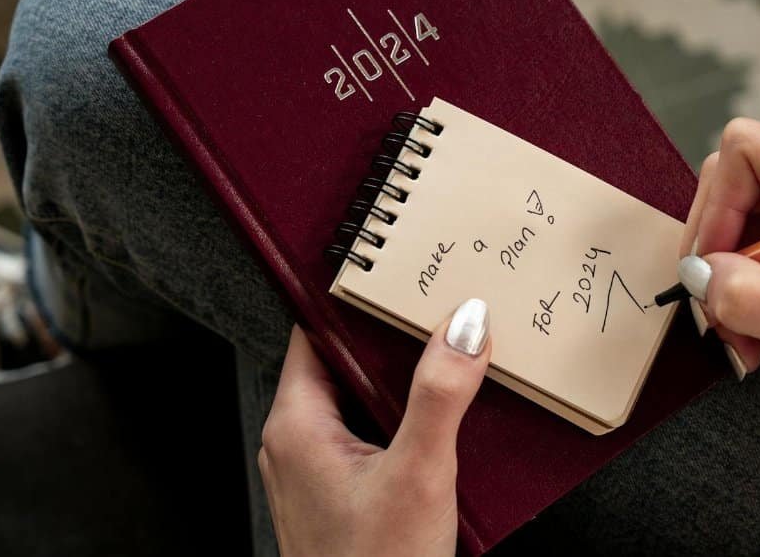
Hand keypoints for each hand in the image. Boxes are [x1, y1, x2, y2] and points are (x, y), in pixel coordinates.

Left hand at [259, 299, 490, 556]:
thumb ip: (441, 395)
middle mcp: (298, 441)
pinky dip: (405, 416)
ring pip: (360, 398)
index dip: (354, 296)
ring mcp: (318, 468)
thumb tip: (462, 324)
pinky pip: (371, 431)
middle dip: (392, 337)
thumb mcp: (419, 473)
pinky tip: (445, 416)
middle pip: (343, 361)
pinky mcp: (343, 491)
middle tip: (437, 307)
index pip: (315, 330)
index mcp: (297, 423)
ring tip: (449, 354)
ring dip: (403, 379)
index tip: (392, 269)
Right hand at [681, 119, 759, 402]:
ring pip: (741, 209)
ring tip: (739, 331)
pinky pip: (759, 228)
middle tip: (717, 309)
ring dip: (728, 269)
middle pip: (736, 177)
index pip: (746, 150)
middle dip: (716, 245)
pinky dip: (747, 274)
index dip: (716, 206)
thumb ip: (752, 300)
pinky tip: (756, 320)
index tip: (710, 268)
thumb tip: (699, 274)